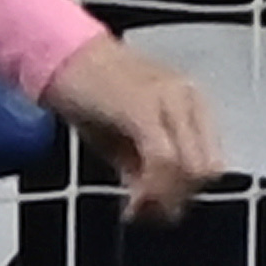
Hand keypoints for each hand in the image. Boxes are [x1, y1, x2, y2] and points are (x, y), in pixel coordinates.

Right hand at [40, 34, 225, 223]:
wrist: (54, 54)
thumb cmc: (85, 89)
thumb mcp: (120, 135)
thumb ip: (144, 165)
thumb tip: (158, 204)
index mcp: (189, 102)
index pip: (211, 161)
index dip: (186, 192)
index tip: (157, 210)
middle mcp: (187, 97)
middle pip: (206, 169)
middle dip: (177, 198)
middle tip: (144, 210)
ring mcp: (168, 99)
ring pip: (189, 169)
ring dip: (164, 197)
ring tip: (136, 206)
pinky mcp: (143, 106)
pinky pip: (164, 160)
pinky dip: (152, 189)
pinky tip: (132, 202)